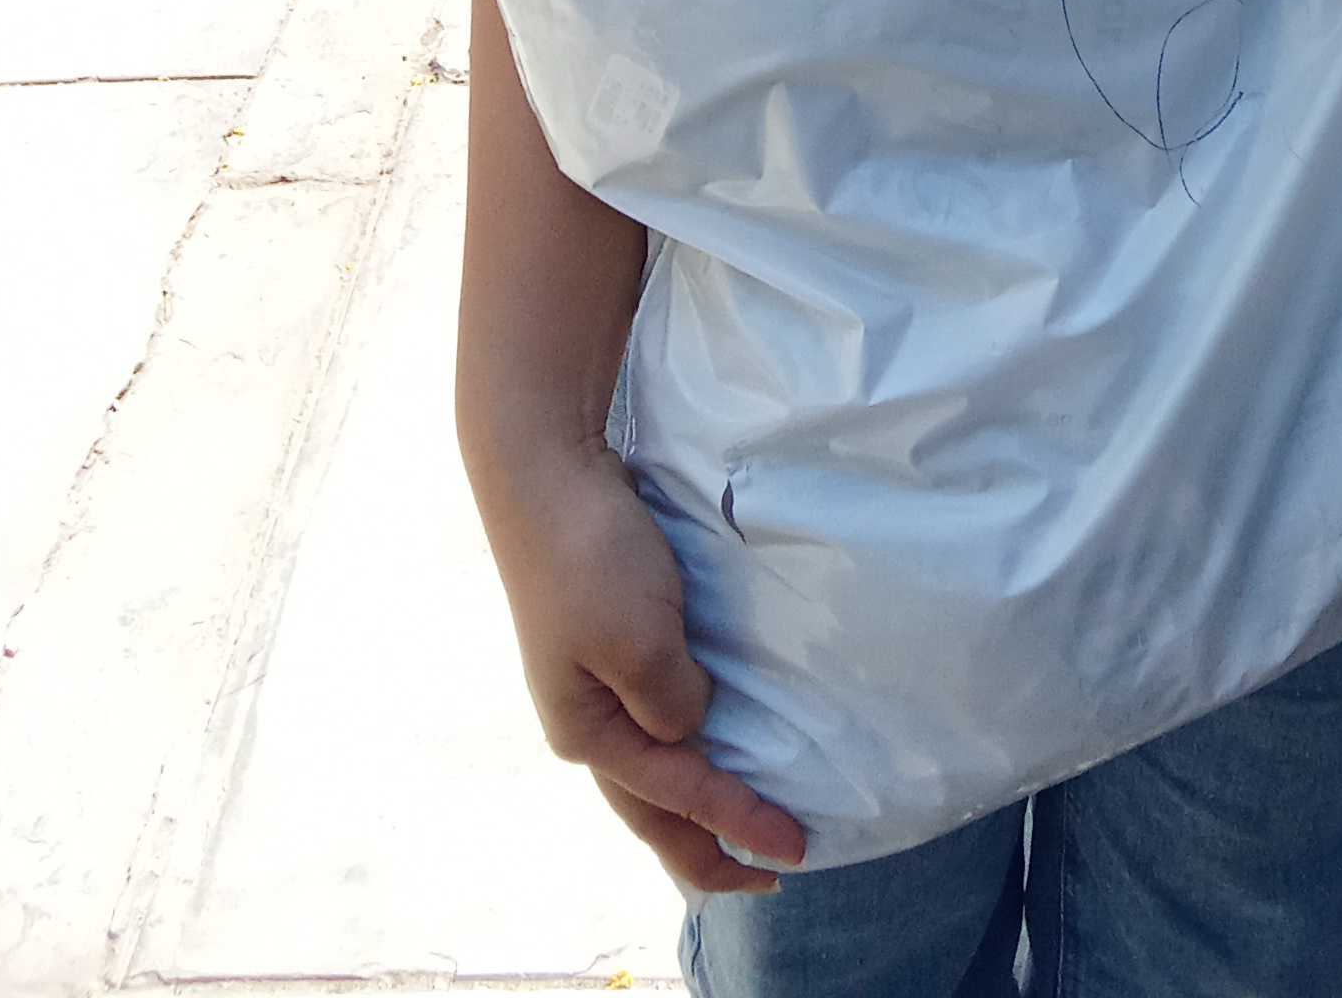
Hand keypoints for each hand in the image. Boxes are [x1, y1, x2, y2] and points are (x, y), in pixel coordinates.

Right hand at [472, 435, 805, 897]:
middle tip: (768, 873)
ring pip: (652, 763)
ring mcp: (594, 678)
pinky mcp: (610, 638)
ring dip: (697, 800)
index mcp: (588, 730)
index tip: (795, 848)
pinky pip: (658, 710)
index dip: (737, 824)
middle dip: (706, 847)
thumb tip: (692, 726)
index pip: (676, 796)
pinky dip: (690, 740)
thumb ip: (673, 701)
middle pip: (652, 807)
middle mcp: (586, 717)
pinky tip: (715, 734)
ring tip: (743, 824)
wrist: (546, 469)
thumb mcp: (640, 641)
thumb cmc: (592, 558)